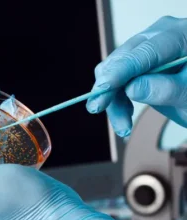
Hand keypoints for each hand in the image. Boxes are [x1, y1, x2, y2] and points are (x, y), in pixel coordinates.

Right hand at [86, 16, 186, 136]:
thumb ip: (165, 90)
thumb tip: (130, 88)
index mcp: (179, 36)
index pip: (144, 52)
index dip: (121, 70)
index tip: (103, 87)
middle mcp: (157, 37)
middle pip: (121, 59)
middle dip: (109, 87)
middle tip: (98, 109)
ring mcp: (144, 50)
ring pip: (112, 72)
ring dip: (112, 101)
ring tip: (123, 127)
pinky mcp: (134, 65)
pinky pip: (115, 81)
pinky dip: (115, 102)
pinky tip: (124, 117)